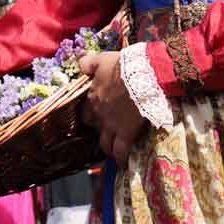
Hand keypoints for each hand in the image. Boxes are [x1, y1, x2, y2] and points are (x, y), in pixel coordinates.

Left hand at [79, 52, 145, 167]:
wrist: (143, 76)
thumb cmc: (122, 66)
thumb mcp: (101, 59)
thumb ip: (86, 63)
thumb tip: (80, 67)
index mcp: (92, 97)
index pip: (84, 111)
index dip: (90, 113)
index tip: (96, 115)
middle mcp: (98, 114)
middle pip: (93, 127)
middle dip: (98, 129)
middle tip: (107, 130)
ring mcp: (111, 125)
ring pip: (105, 143)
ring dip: (108, 148)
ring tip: (113, 151)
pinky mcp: (126, 133)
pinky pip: (121, 151)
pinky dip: (121, 158)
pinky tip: (123, 164)